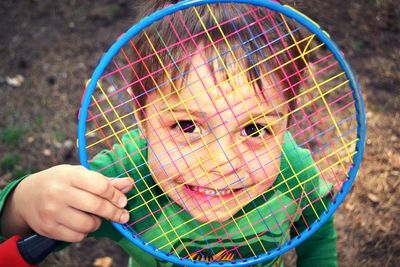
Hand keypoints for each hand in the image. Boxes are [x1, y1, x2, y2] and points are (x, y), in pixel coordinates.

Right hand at [1, 165, 133, 241]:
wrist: (27, 196)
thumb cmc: (61, 182)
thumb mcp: (81, 175)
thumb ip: (105, 181)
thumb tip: (130, 184)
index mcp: (70, 175)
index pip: (100, 186)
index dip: (116, 196)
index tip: (123, 201)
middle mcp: (59, 192)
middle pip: (97, 206)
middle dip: (114, 213)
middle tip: (123, 216)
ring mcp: (52, 211)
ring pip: (88, 224)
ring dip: (98, 223)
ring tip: (95, 217)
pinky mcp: (48, 228)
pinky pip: (77, 237)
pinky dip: (85, 232)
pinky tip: (81, 223)